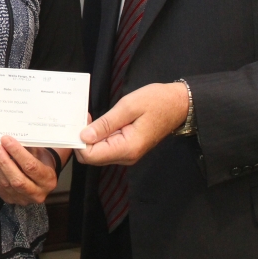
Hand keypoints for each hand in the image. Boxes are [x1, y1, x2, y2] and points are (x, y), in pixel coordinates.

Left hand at [0, 136, 63, 204]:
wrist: (42, 177)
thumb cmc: (42, 160)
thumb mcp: (40, 152)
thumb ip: (27, 147)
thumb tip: (9, 137)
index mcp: (48, 180)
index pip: (31, 167)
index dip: (17, 153)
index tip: (6, 139)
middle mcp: (37, 193)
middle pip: (17, 179)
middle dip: (4, 161)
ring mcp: (23, 199)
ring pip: (5, 183)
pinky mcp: (10, 199)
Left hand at [74, 82, 188, 165]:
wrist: (178, 104)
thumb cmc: (156, 101)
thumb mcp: (128, 106)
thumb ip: (106, 123)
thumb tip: (83, 136)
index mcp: (127, 148)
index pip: (91, 156)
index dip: (79, 141)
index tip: (81, 121)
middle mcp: (126, 157)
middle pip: (92, 157)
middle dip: (82, 139)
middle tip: (85, 116)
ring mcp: (127, 154)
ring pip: (98, 153)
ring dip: (90, 137)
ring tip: (91, 117)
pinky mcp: (128, 148)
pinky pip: (106, 147)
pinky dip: (98, 136)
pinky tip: (100, 122)